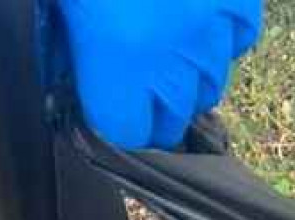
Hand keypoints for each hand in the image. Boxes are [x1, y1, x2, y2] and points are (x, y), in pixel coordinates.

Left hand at [58, 0, 263, 148]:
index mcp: (117, 55)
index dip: (117, 122)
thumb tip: (71, 77)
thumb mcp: (54, 0)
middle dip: (155, 110)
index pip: (128, 131)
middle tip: (138, 80)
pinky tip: (202, 21)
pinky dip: (225, 37)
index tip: (110, 108)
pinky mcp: (240, 1)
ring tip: (171, 47)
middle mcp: (173, 56)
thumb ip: (62, 45)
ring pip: (210, 85)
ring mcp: (213, 28)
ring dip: (191, 78)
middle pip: (172, 120)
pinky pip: (240, 39)